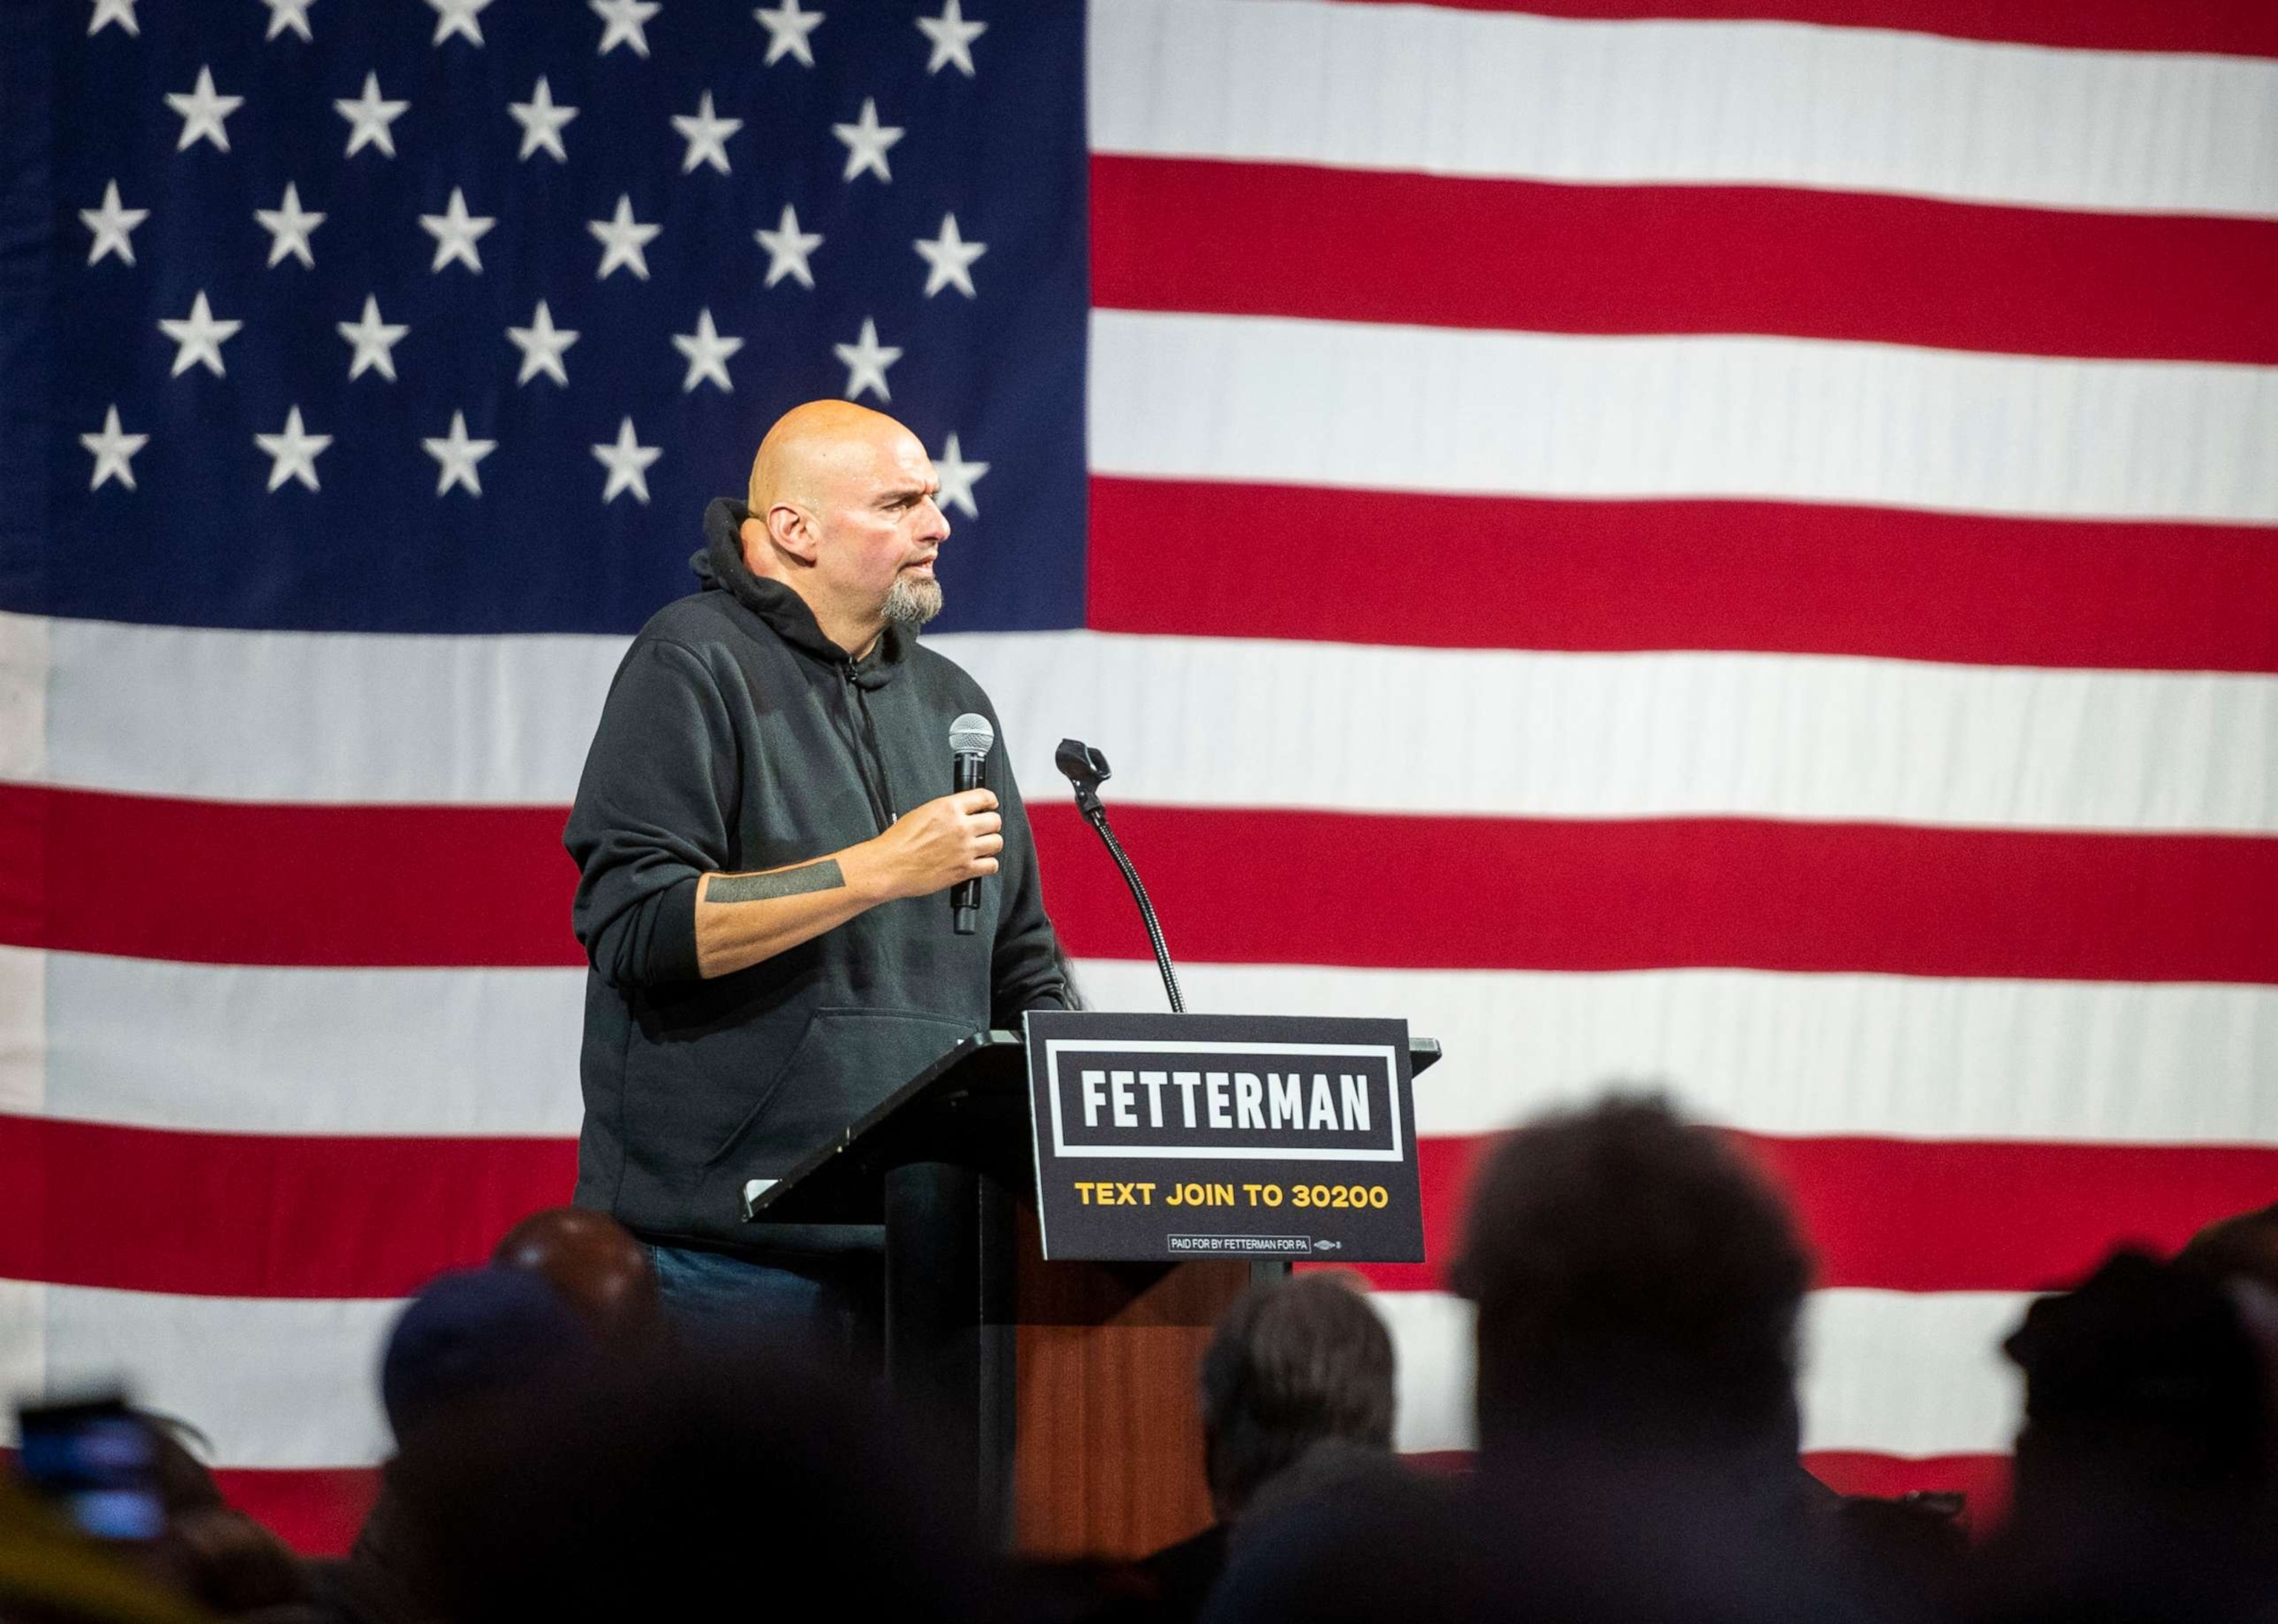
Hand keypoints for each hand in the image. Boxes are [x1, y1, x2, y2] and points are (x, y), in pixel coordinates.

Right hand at [857, 790, 1002, 901]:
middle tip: (985, 828)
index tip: (991, 804)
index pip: (984, 797)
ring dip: (991, 844)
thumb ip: (945, 811)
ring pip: (997, 842)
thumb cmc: (898, 842)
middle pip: (994, 821)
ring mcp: (965, 849)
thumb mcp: (922, 813)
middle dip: (991, 824)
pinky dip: (988, 865)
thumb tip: (958, 812)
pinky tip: (981, 863)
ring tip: (983, 846)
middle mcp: (960, 827)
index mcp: (949, 808)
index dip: (990, 801)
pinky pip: (991, 865)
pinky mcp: (964, 870)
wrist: (889, 865)